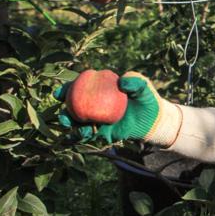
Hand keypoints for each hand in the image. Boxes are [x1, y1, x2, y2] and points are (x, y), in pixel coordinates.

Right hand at [54, 71, 180, 145]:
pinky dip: (86, 133)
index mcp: (100, 91)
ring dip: (72, 123)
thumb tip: (122, 82)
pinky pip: (92, 134)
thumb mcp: (143, 87)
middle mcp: (95, 106)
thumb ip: (135, 81)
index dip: (67, 89)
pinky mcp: (104, 133)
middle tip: (62, 111)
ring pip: (79, 123)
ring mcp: (98, 120)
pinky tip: (84, 132)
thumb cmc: (147, 99)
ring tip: (70, 123)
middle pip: (74, 107)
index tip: (59, 92)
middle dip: (64, 109)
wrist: (155, 120)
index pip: (80, 88)